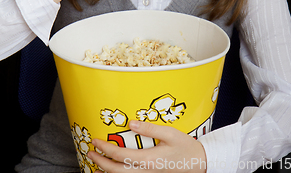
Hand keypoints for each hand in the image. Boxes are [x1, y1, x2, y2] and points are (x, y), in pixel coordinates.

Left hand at [87, 120, 206, 172]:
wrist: (199, 164)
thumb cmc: (185, 147)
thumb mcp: (170, 133)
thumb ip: (150, 128)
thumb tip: (132, 122)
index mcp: (147, 160)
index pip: (119, 156)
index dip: (105, 149)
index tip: (95, 141)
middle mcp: (144, 172)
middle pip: (115, 171)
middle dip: (100, 162)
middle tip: (89, 152)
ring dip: (106, 172)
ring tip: (96, 164)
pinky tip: (113, 171)